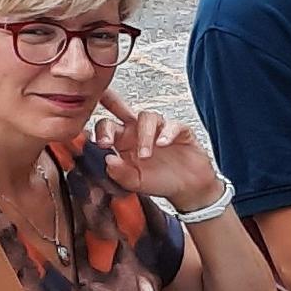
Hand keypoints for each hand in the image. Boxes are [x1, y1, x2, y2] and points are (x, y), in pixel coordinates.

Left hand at [90, 100, 225, 211]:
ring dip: (144, 135)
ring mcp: (158, 129)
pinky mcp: (180, 131)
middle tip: (106, 108)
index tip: (104, 144)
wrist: (188, 188)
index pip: (106, 126)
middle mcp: (138, 131)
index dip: (102, 132)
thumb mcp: (135, 183)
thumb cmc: (160, 182)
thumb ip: (119, 173)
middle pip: (122, 108)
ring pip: (147, 117)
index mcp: (123, 142)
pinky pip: (172, 125)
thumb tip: (108, 160)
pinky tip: (163, 144)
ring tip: (145, 155)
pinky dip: (167, 133)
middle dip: (112, 102)